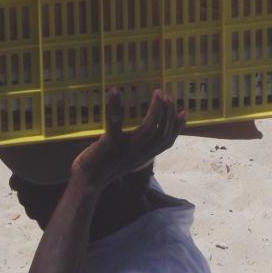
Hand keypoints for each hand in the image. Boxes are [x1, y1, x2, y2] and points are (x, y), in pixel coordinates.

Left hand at [71, 88, 186, 190]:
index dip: (178, 128)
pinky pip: (115, 122)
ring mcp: (127, 149)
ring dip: (156, 109)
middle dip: (169, 114)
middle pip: (162, 134)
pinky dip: (115, 105)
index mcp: (144, 157)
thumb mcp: (126, 160)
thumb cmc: (104, 168)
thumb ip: (137, 151)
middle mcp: (140, 154)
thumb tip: (145, 139)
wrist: (88, 182)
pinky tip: (114, 90)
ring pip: (149, 129)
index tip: (184, 112)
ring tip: (159, 94)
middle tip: (169, 96)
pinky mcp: (111, 143)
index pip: (167, 143)